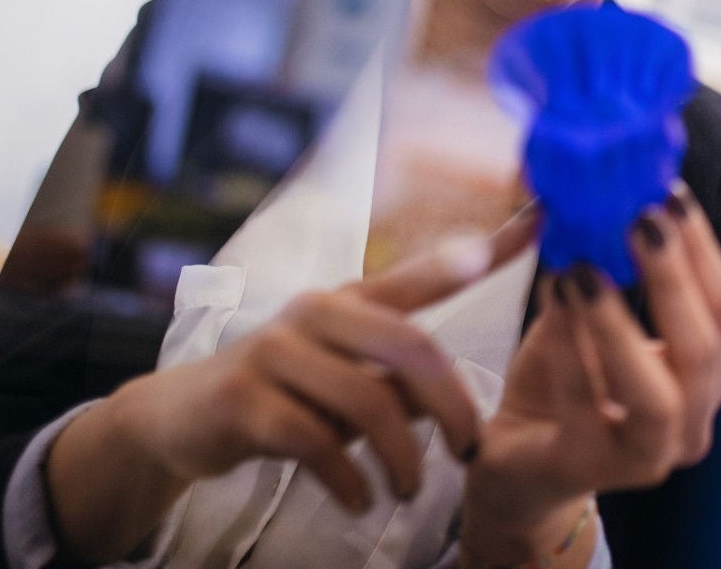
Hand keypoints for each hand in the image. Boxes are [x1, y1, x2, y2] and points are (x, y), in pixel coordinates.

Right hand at [46, 209, 538, 562]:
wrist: (180, 419)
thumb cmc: (284, 395)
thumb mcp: (347, 379)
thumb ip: (400, 380)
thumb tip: (454, 404)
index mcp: (349, 300)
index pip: (425, 271)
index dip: (485, 248)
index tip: (541, 221)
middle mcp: (316, 313)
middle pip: (411, 348)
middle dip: (452, 407)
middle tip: (469, 452)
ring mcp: (276, 353)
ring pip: (368, 401)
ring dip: (401, 459)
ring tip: (409, 491)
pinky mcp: (245, 402)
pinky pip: (318, 442)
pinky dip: (348, 480)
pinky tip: (358, 500)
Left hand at [460, 186, 720, 561]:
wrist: (516, 461)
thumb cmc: (563, 381)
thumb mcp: (589, 317)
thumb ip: (605, 270)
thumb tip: (604, 192)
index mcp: (703, 378)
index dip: (701, 249)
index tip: (671, 193)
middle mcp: (691, 422)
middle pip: (703, 348)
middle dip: (673, 277)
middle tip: (638, 219)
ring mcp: (645, 457)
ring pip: (657, 394)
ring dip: (620, 322)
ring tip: (584, 267)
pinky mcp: (588, 471)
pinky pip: (583, 406)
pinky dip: (568, 345)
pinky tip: (553, 296)